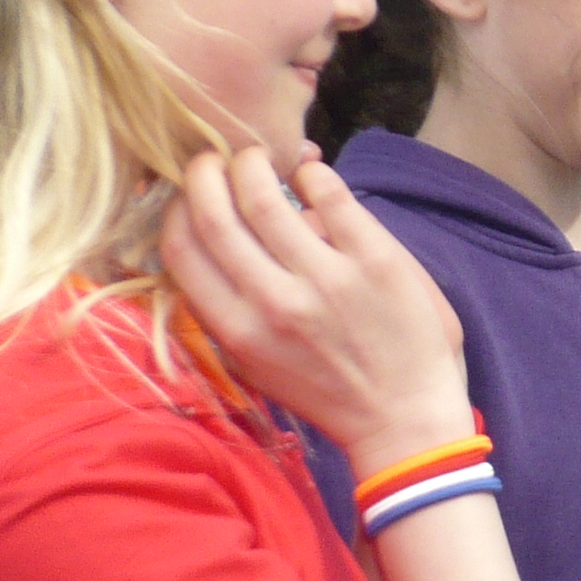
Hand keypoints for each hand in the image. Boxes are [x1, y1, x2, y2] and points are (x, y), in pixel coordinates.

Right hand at [157, 148, 473, 470]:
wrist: (406, 421)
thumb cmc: (329, 393)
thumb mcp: (258, 367)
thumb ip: (229, 312)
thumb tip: (209, 244)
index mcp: (238, 332)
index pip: (181, 251)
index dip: (174, 210)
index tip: (185, 194)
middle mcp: (274, 304)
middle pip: (213, 214)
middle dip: (203, 173)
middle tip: (212, 159)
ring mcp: (325, 280)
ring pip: (264, 195)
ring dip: (251, 163)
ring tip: (256, 158)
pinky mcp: (375, 260)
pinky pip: (330, 194)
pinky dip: (313, 174)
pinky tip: (311, 174)